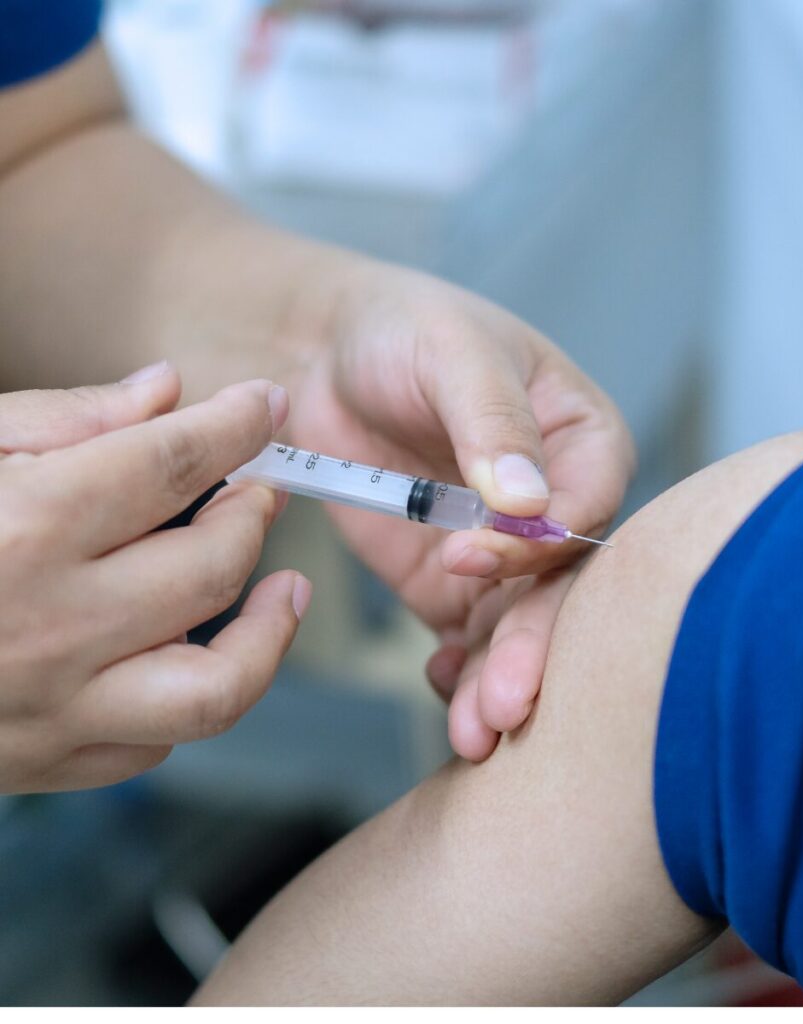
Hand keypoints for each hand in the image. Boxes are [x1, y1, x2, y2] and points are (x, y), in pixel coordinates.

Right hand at [0, 364, 309, 792]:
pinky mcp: (42, 763)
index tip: (263, 408)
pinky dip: (189, 691)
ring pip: (216, 686)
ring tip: (284, 588)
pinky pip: (158, 739)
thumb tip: (165, 393)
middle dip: (253, 514)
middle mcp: (46, 626)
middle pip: (212, 564)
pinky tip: (184, 648)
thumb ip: (62, 419)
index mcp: (20, 528)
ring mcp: (49, 708)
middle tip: (257, 489)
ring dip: (267, 633)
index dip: (236, 426)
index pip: (173, 462)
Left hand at [286, 258, 633, 757]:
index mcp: (580, 440)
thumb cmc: (400, 328)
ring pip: (519, 623)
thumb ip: (493, 421)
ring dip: (502, 676)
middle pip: (562, 583)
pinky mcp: (451, 580)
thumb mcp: (452, 351)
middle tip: (507, 704)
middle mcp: (552, 504)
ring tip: (478, 732)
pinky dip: (464, 668)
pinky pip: (469, 634)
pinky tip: (447, 689)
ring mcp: (502, 550)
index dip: (544, 541)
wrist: (316, 356)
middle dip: (535, 643)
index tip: (473, 558)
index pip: (589, 502)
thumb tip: (529, 503)